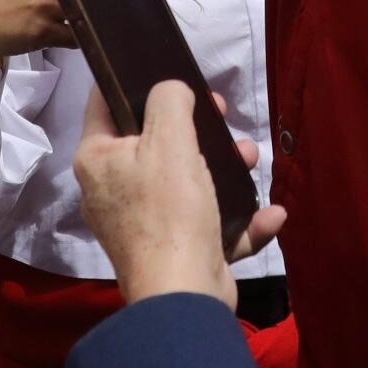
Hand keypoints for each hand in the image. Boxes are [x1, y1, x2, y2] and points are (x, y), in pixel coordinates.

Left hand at [74, 80, 282, 308]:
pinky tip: (269, 214)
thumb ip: (169, 100)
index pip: (104, 102)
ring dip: (223, 167)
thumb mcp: (170, 140)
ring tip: (250, 159)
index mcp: (97, 160)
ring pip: (185, 179)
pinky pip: (207, 221)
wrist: (183, 297)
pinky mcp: (173, 248)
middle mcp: (112, 190)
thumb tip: (171, 90)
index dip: (135, 80)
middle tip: (220, 113)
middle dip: (196, 127)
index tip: (171, 71)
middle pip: (154, 140)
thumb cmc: (170, 211)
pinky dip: (238, 217)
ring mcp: (142, 222)